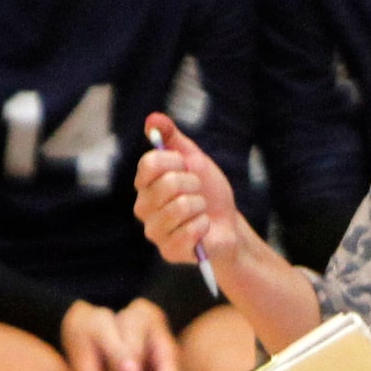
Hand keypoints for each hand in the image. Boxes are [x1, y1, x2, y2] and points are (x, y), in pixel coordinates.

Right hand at [134, 111, 252, 270]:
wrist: (227, 226)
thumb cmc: (208, 192)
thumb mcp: (194, 158)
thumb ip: (172, 137)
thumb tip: (152, 118)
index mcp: (145, 184)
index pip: (149, 164)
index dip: (175, 162)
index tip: (186, 166)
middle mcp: (143, 207)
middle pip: (168, 184)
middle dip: (194, 184)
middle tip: (198, 192)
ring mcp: (154, 231)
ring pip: (181, 206)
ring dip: (201, 206)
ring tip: (201, 211)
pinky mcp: (168, 251)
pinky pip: (191, 230)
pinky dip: (204, 225)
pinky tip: (203, 228)